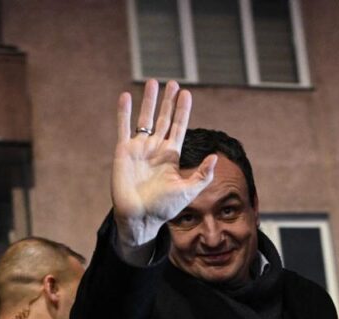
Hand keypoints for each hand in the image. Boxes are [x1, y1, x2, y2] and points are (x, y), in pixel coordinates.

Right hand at [112, 79, 216, 246]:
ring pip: (144, 119)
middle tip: (172, 82)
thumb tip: (215, 157)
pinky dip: (123, 112)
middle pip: (163, 119)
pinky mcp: (123, 151)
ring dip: (148, 101)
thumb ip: (202, 174)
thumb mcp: (188, 191)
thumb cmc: (164, 207)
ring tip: (152, 82)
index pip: (178, 127)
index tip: (186, 93)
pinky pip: (123, 127)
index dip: (182, 111)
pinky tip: (126, 96)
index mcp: (171, 156)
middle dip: (168, 101)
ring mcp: (139, 148)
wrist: (140, 217)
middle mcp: (155, 149)